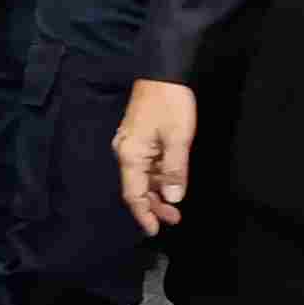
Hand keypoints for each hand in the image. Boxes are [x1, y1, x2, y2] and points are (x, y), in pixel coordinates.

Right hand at [114, 79, 200, 235]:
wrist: (162, 72)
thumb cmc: (170, 105)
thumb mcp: (178, 140)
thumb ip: (175, 171)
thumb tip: (174, 198)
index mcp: (130, 156)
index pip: (134, 195)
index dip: (145, 215)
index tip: (156, 231)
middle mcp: (125, 153)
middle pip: (137, 188)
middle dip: (155, 206)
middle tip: (176, 218)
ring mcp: (130, 144)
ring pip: (143, 177)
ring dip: (158, 191)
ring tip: (177, 203)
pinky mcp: (138, 137)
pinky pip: (146, 164)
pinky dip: (158, 177)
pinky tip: (171, 181)